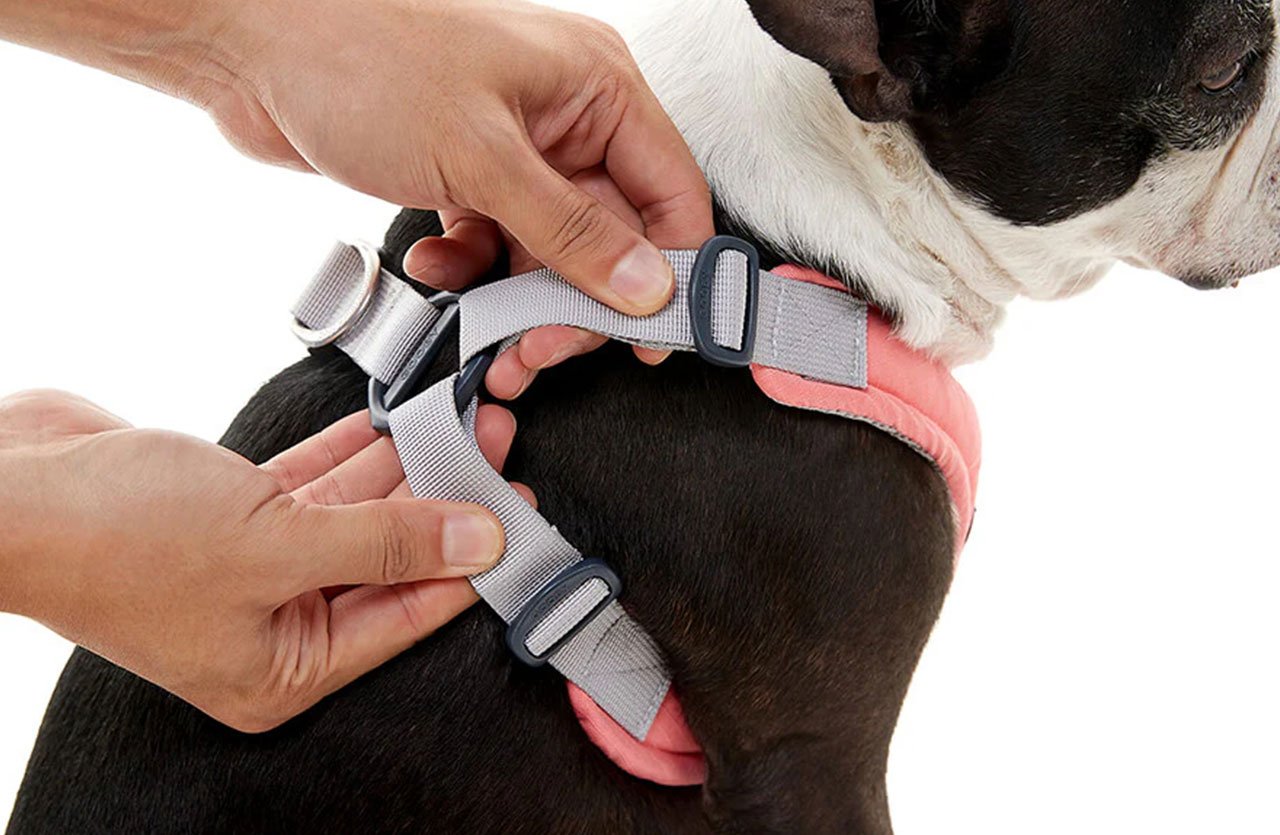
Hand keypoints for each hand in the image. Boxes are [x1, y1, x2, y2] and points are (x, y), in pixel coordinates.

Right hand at [0, 390, 528, 732]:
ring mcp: (254, 563)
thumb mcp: (273, 547)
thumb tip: (476, 540)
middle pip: (388, 558)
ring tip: (464, 419)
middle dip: (444, 500)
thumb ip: (383, 543)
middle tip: (496, 447)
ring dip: (406, 467)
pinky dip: (354, 451)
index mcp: (284, 668)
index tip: (520, 514)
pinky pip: (314, 483)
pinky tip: (398, 420)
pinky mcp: (235, 511)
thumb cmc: (115, 540)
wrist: (6, 486)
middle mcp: (274, 623)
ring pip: (355, 513)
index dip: (470, 562)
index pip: (407, 615)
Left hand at [205, 0, 713, 317]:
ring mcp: (515, 145)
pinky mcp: (468, 172)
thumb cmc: (360, 58)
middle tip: (544, 350)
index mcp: (596, 85)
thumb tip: (648, 288)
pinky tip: (435, 269)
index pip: (672, 191)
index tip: (651, 340)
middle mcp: (565, 114)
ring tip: (490, 336)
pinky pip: (497, 241)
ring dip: (520, 299)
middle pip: (612, 234)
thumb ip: (570, 231)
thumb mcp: (479, 155)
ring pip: (551, 249)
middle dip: (578, 302)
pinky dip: (472, 269)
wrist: (249, 46)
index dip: (673, 271)